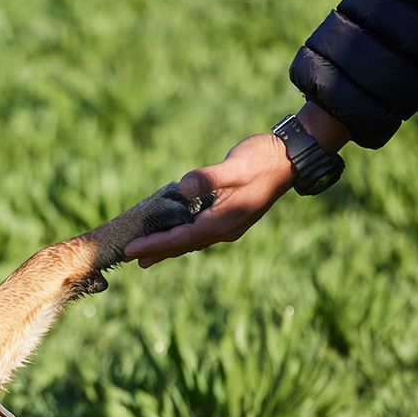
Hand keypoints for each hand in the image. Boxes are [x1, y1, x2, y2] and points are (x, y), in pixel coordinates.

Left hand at [122, 135, 295, 266]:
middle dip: (156, 251)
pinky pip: (199, 232)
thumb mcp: (236, 165)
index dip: (155, 244)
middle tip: (127, 258)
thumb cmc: (262, 158)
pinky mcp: (230, 216)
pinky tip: (172, 235)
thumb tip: (184, 187)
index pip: (182, 238)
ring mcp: (229, 224)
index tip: (131, 250)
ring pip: (191, 241)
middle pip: (184, 245)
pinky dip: (181, 236)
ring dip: (167, 248)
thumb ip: (210, 178)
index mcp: (224, 220)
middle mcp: (225, 228)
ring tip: (144, 256)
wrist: (290, 158)